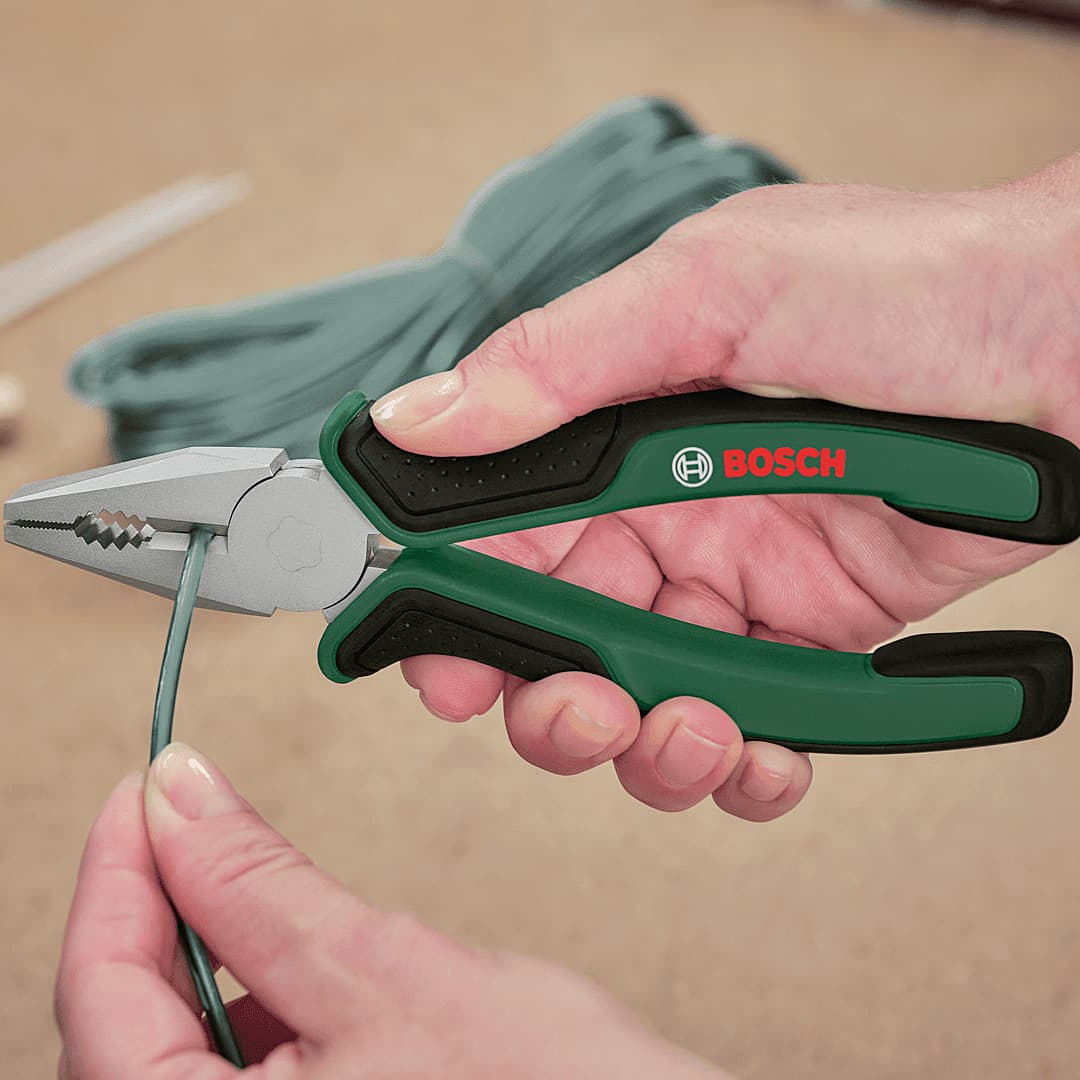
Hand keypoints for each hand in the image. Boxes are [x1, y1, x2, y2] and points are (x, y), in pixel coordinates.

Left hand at [55, 745, 727, 1078]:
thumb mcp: (386, 973)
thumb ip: (260, 887)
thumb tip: (182, 797)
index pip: (99, 989)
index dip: (119, 864)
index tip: (148, 787)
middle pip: (127, 1020)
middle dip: (158, 910)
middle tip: (187, 820)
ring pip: (180, 1045)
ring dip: (204, 954)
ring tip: (243, 886)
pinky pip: (239, 1070)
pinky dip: (250, 999)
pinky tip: (285, 962)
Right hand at [370, 156, 1079, 820]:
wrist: (1073, 340)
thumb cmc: (907, 282)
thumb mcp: (711, 290)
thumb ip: (555, 364)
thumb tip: (416, 418)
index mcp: (614, 427)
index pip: (496, 531)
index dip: (454, 603)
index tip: (438, 662)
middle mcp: (661, 510)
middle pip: (557, 636)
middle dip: (547, 699)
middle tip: (574, 711)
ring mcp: (735, 579)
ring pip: (643, 695)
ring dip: (647, 744)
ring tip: (690, 730)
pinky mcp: (813, 635)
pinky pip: (752, 724)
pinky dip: (745, 765)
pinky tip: (757, 755)